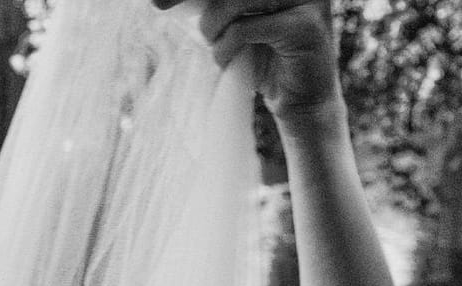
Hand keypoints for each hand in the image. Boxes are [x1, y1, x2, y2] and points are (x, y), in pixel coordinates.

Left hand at [162, 0, 337, 121]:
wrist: (300, 100)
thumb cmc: (263, 58)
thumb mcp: (233, 23)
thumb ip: (214, 4)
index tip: (157, 1)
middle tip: (159, 5)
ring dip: (212, 26)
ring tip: (214, 44)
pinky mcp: (305, 25)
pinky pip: (245, 28)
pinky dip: (226, 46)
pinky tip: (226, 59)